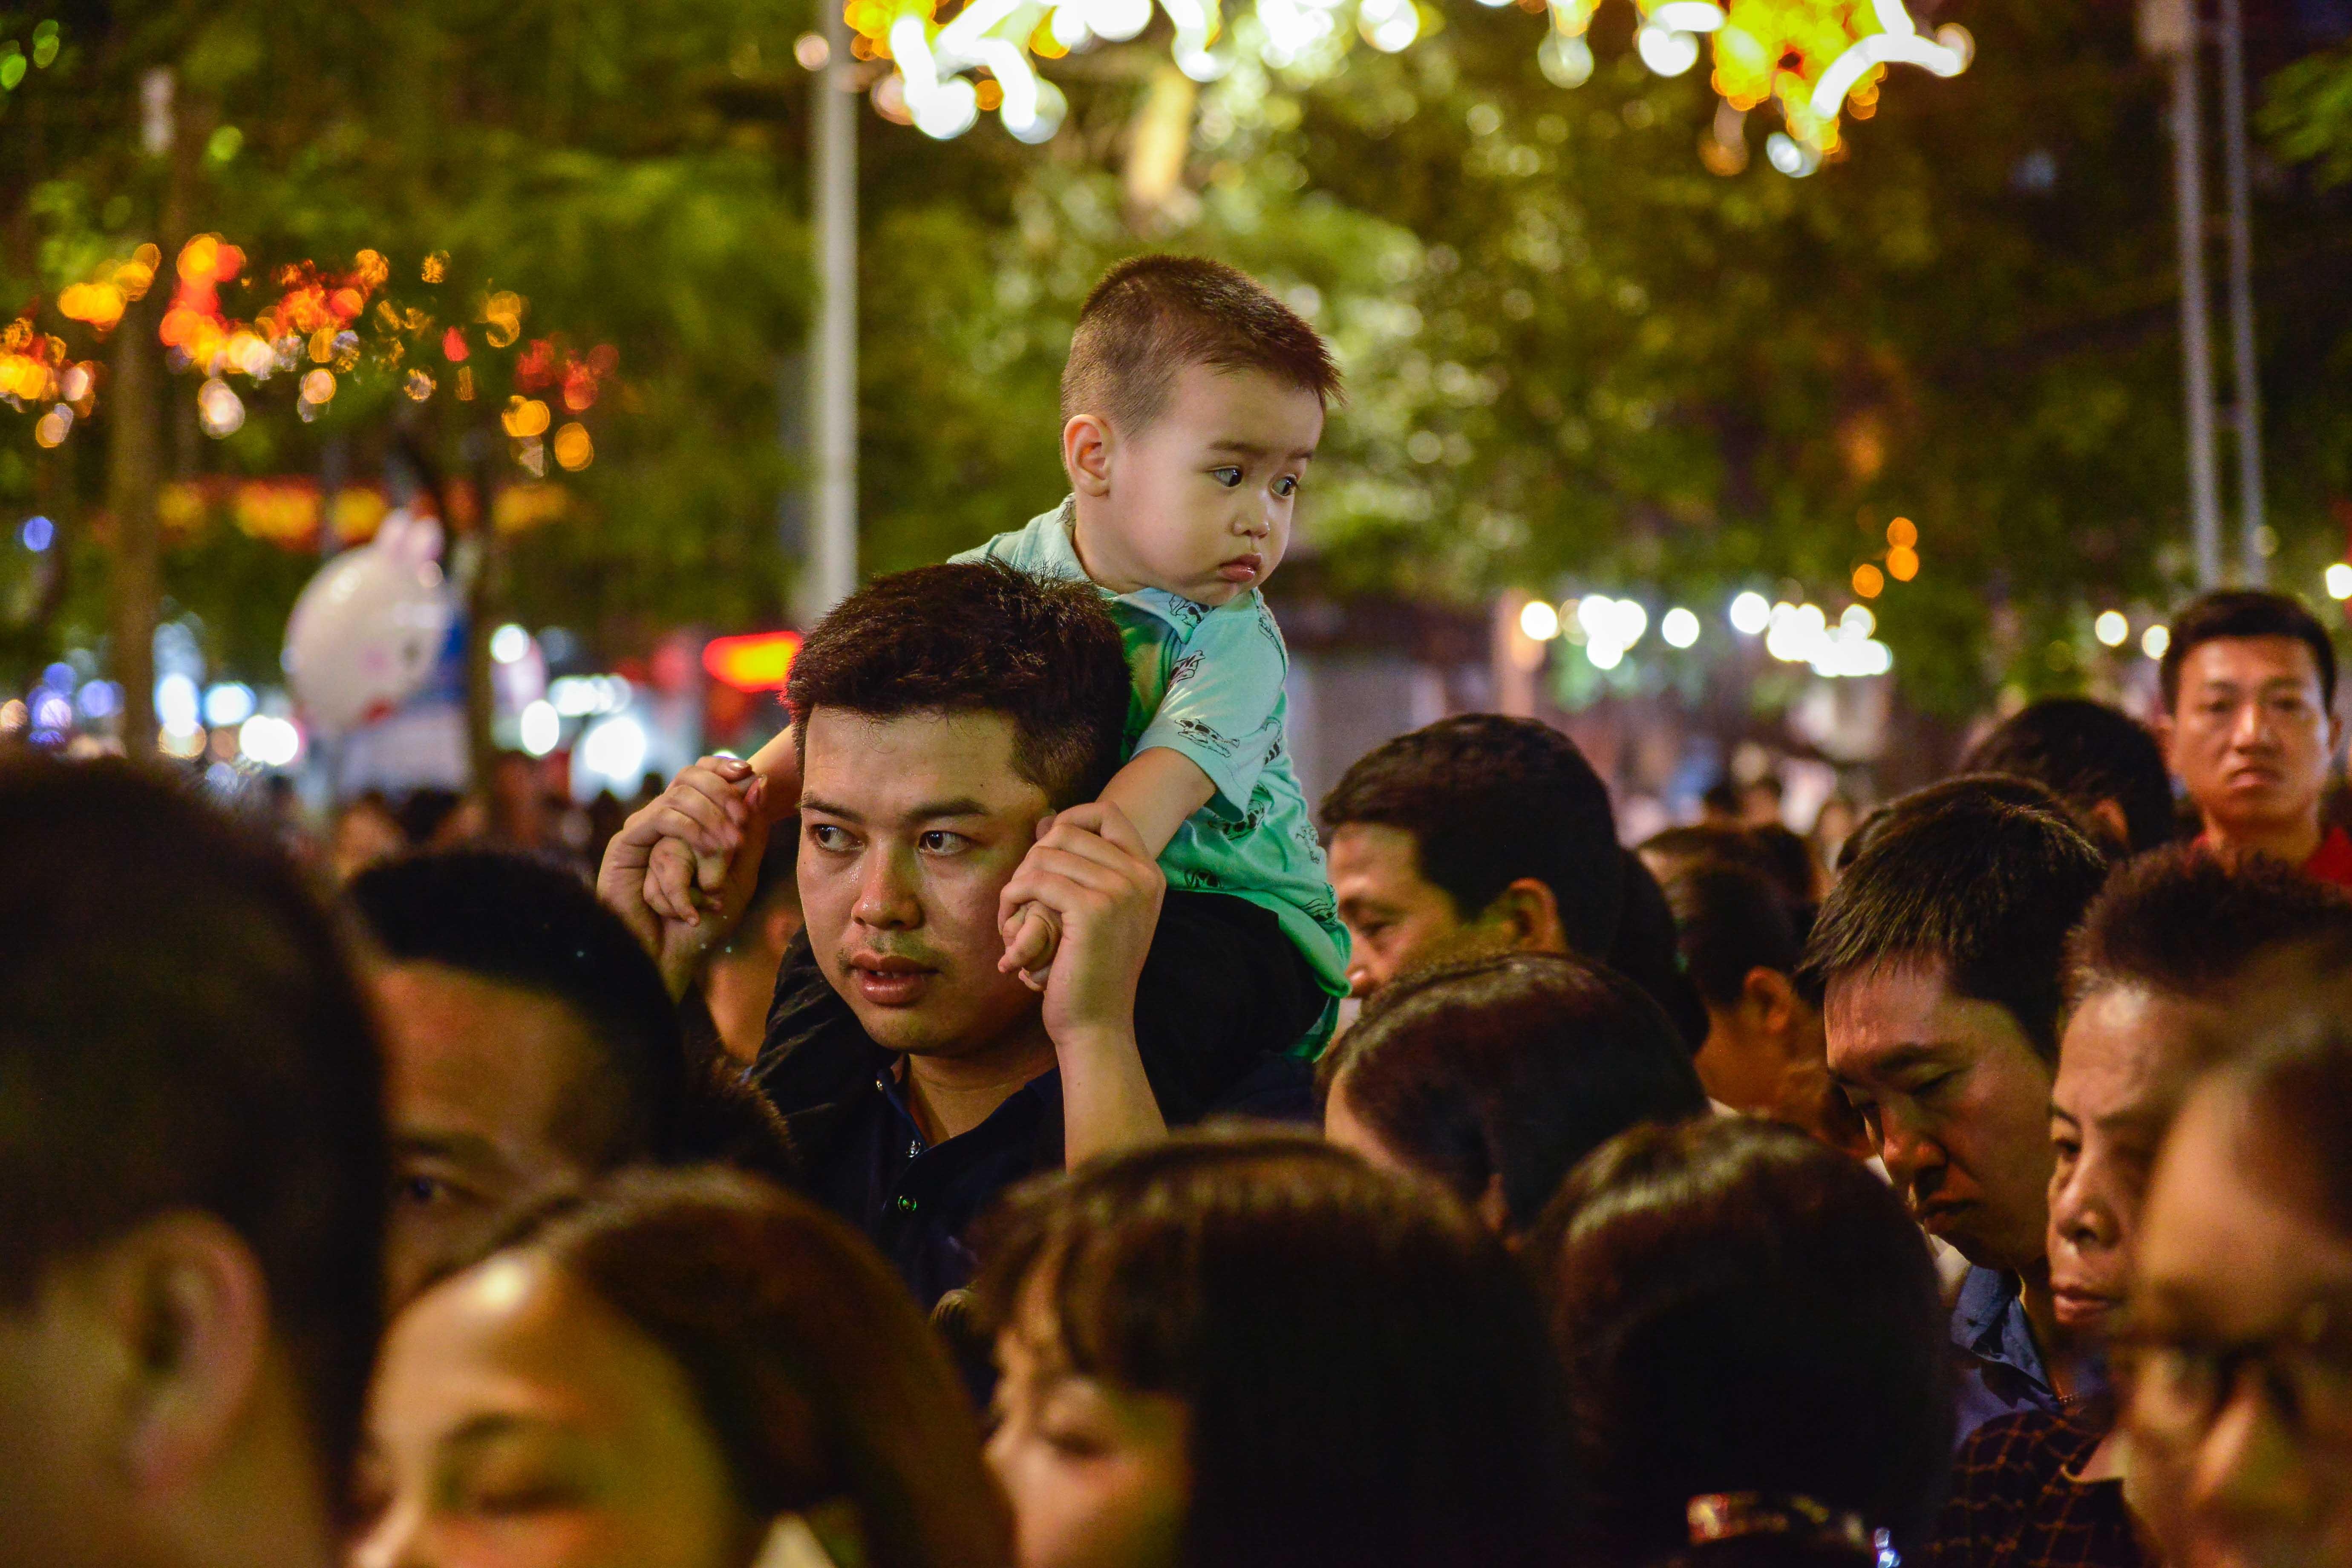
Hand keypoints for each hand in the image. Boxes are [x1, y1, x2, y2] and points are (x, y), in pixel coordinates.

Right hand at [597, 757, 770, 998]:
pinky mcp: (624, 846)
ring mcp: (641, 831)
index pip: (701, 773)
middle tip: (741, 829)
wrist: (668, 960)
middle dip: (723, 795)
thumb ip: (752, 832)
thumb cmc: (704, 924)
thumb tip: (761, 781)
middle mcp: (661, 820)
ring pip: (679, 798)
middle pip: (689, 776)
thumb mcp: (741, 875)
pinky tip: (705, 860)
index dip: (723, 766)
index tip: (750, 772)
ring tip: (729, 850)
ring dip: (711, 822)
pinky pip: (661, 819)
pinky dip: (689, 833)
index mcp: (687, 821)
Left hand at [995, 803, 1165, 1162]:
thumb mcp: (1104, 915)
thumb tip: (1045, 824)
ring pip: (1046, 854)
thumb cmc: (1091, 973)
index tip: (1045, 845)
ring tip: (1013, 916)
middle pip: (1067, 831)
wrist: (1097, 1026)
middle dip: (1033, 860)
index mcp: (1149, 874)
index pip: (1107, 813)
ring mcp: (1120, 890)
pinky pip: (1036, 879)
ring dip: (1018, 882)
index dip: (1070, 817)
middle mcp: (1140, 876)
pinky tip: (1011, 923)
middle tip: (1021, 898)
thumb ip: (1090, 871)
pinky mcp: (1092, 909)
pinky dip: (1013, 898)